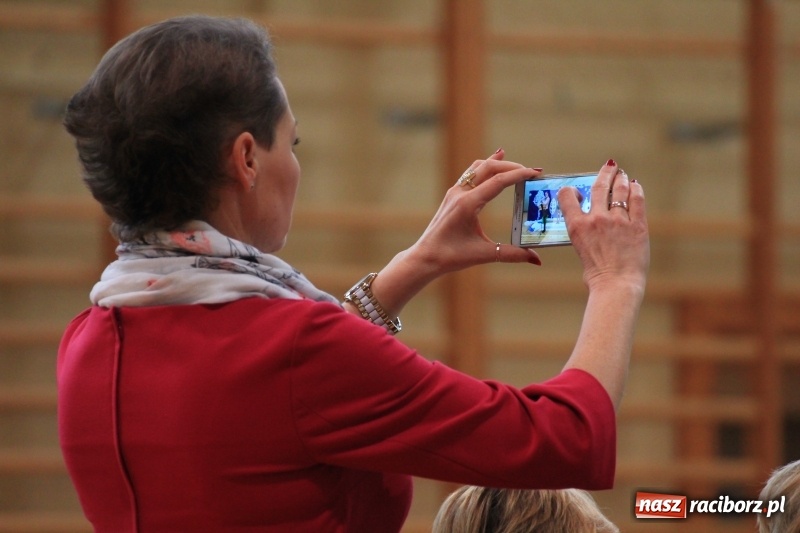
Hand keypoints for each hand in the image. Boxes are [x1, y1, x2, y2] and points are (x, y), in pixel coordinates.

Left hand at [408, 149, 541, 276]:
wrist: (425, 257)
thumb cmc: (450, 256)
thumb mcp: (483, 255)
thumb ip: (511, 255)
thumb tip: (536, 260)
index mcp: (467, 204)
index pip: (498, 181)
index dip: (519, 175)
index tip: (536, 172)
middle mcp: (460, 193)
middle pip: (489, 168)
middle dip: (512, 167)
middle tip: (531, 172)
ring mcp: (454, 192)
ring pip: (478, 167)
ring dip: (498, 164)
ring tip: (516, 165)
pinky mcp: (452, 195)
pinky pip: (470, 173)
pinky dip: (485, 167)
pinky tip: (493, 161)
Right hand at [558, 160, 649, 293]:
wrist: (615, 285)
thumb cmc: (596, 274)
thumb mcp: (581, 250)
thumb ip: (585, 233)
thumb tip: (592, 227)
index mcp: (577, 226)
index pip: (567, 196)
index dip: (570, 190)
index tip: (576, 190)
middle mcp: (596, 219)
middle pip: (599, 186)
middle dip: (604, 174)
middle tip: (609, 167)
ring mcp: (618, 221)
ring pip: (620, 190)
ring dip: (621, 180)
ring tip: (622, 175)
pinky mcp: (637, 226)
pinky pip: (638, 201)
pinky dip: (636, 190)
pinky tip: (636, 186)